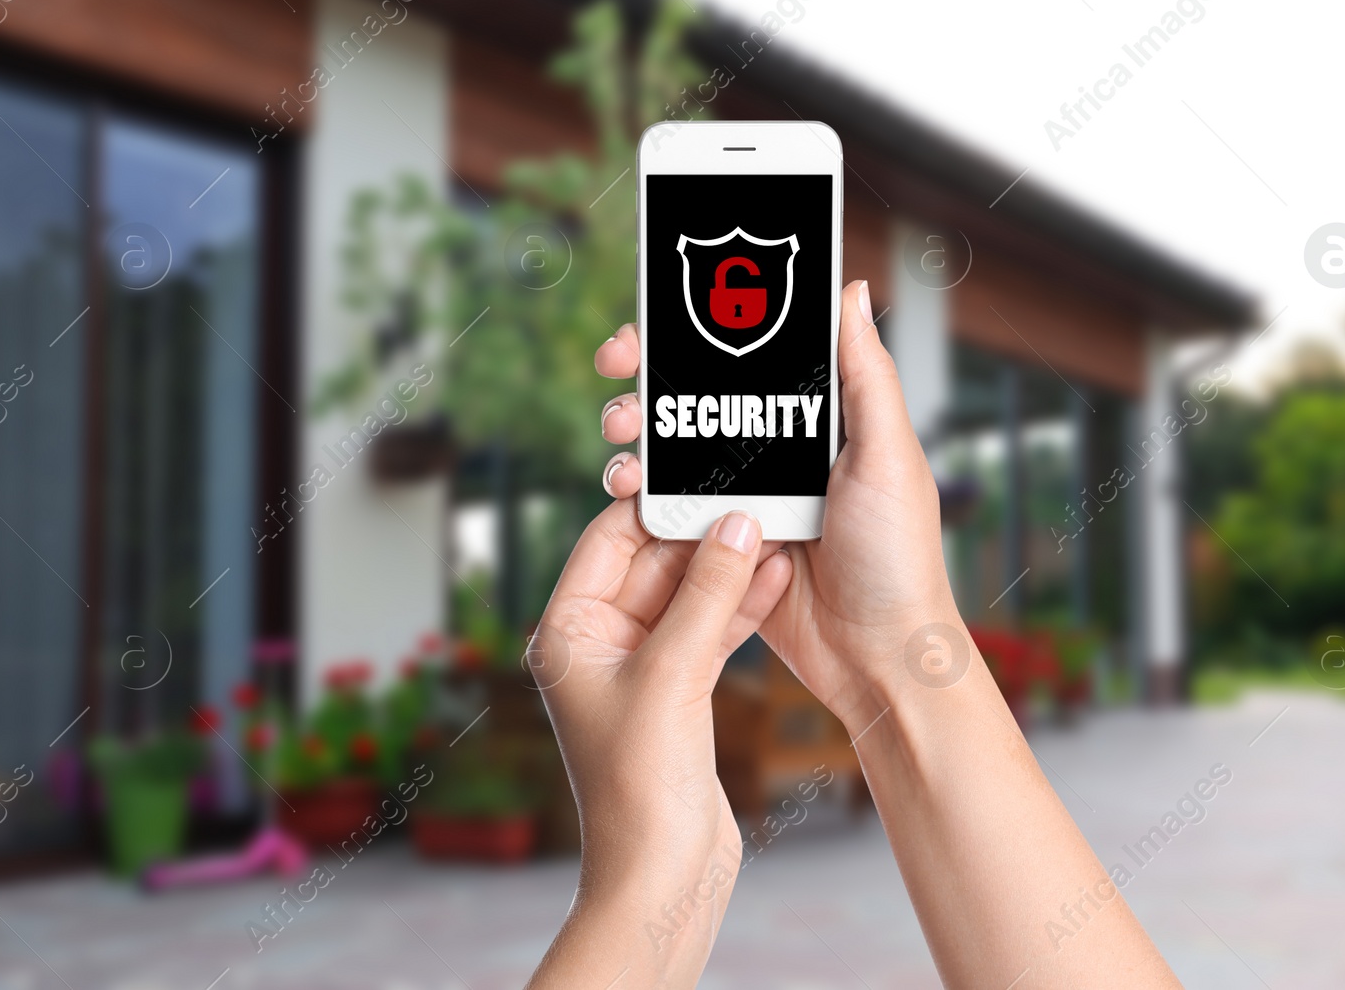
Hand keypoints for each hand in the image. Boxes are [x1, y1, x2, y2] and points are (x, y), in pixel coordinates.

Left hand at [526, 500, 791, 987]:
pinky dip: (740, 607)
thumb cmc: (641, 782)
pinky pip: (708, 630)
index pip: (608, 540)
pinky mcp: (679, 692)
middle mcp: (597, 644)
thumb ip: (706, 593)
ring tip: (776, 527)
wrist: (665, 873)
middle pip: (652, 563)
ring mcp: (640, 668)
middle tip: (752, 495)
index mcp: (568, 631)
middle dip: (703, 533)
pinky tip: (777, 577)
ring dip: (728, 567)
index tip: (702, 471)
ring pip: (687, 596)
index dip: (655, 504)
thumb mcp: (674, 673)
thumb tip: (735, 522)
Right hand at [595, 280, 961, 729]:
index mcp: (821, 417)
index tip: (664, 313)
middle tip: (618, 363)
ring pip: (675, 444)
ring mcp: (746, 495)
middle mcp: (779, 448)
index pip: (754, 352)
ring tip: (621, 432)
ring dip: (637, 428)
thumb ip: (866, 376)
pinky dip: (639, 489)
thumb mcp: (890, 456)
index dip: (706, 324)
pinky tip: (625, 487)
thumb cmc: (899, 557)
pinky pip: (668, 505)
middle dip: (651, 370)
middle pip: (700, 391)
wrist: (876, 657)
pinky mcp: (719, 542)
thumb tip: (848, 290)